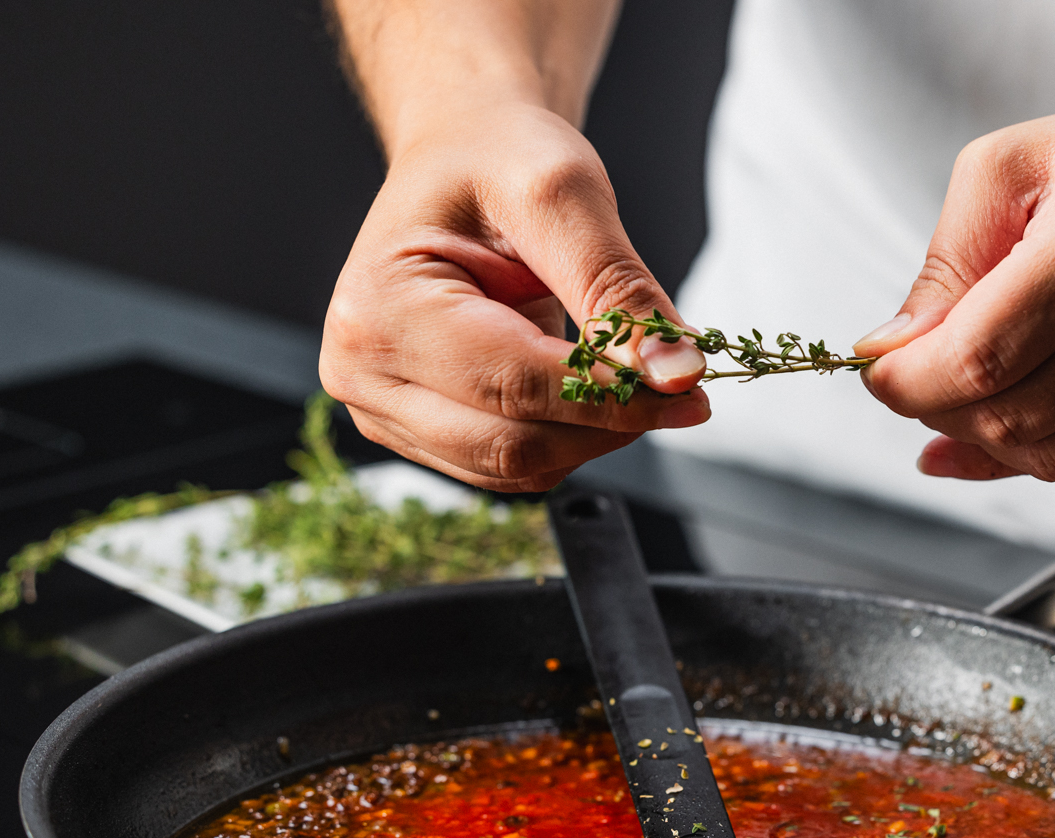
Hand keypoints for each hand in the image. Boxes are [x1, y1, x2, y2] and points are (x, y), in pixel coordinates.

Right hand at [320, 102, 708, 493]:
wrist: (460, 154)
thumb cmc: (494, 159)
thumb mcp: (563, 194)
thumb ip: (617, 288)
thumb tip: (675, 373)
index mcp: (379, 309)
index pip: (514, 385)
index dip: (614, 396)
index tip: (691, 387)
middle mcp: (363, 371)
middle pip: (513, 442)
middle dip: (610, 422)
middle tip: (680, 388)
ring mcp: (384, 409)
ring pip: (517, 466)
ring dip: (594, 435)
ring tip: (632, 373)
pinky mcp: (419, 430)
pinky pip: (510, 465)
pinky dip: (569, 437)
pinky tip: (591, 386)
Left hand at [855, 83, 1054, 481]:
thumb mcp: (1021, 163)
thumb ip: (947, 261)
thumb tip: (892, 350)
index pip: (976, 358)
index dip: (907, 382)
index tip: (880, 370)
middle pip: (1004, 416)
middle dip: (936, 407)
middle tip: (919, 373)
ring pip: (1042, 456)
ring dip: (980, 435)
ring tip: (967, 387)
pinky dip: (1031, 450)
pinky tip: (1007, 416)